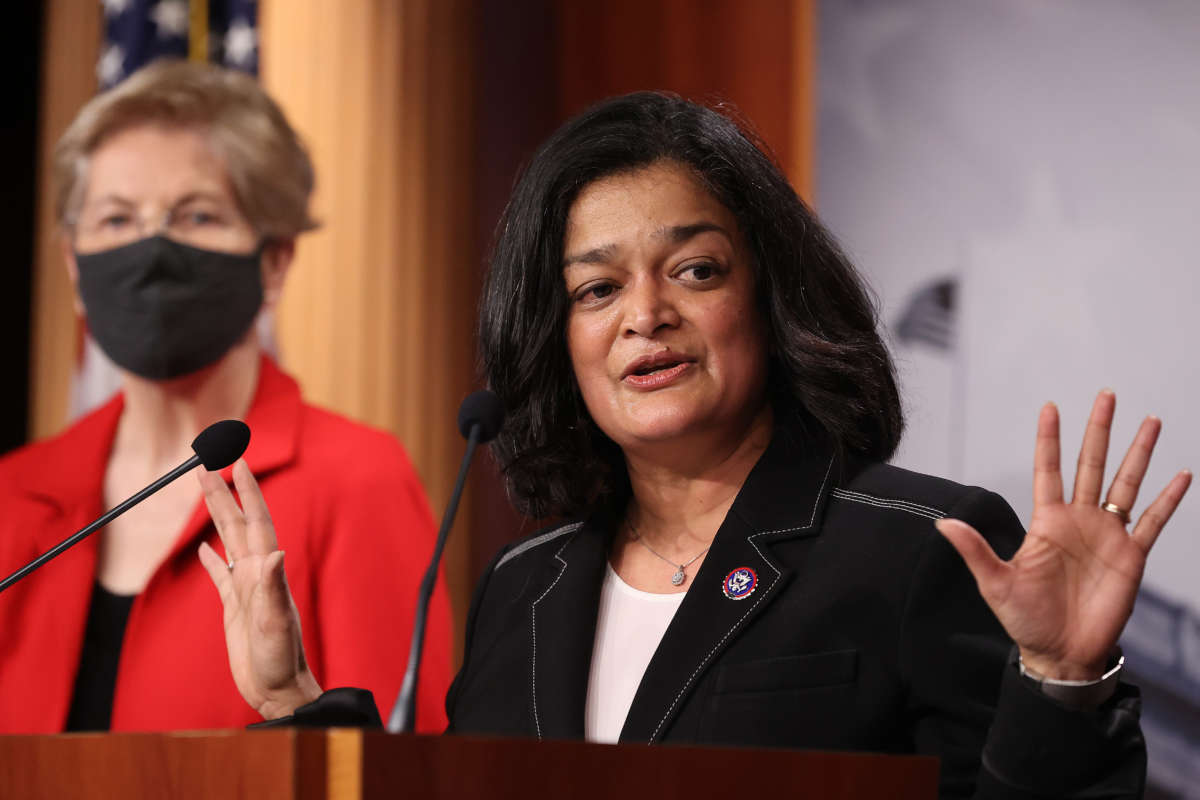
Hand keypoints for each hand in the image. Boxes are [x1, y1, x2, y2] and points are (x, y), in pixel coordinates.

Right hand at [196, 459, 322, 718]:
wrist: (279, 689)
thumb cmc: (281, 660)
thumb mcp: (276, 624)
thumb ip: (275, 588)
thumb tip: (276, 553)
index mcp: (266, 572)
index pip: (255, 521)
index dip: (247, 491)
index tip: (238, 461)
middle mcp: (257, 573)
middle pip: (237, 523)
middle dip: (223, 492)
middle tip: (208, 461)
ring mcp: (246, 588)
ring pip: (228, 541)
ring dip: (217, 514)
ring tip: (206, 489)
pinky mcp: (235, 607)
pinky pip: (220, 574)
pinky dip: (211, 558)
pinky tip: (205, 547)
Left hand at [936, 390, 1190, 679]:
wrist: (1062, 653)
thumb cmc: (1026, 620)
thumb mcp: (995, 583)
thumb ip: (974, 550)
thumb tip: (942, 523)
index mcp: (1046, 522)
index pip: (1047, 470)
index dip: (1049, 439)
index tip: (1050, 406)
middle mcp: (1078, 521)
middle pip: (1091, 464)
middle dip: (1099, 430)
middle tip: (1107, 394)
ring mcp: (1107, 536)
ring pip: (1126, 484)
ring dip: (1138, 453)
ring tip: (1150, 421)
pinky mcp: (1131, 556)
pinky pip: (1152, 521)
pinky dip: (1167, 499)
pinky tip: (1181, 474)